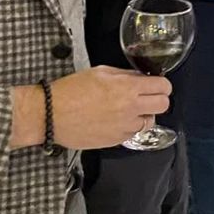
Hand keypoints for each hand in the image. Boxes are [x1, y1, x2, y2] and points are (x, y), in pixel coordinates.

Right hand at [39, 67, 172, 149]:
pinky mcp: (115, 140)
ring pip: (150, 122)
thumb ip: (125, 75)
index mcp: (128, 88)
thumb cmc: (70, 90)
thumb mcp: (100, 72)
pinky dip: (129, 128)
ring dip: (143, 115)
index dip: (162, 84)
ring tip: (129, 111)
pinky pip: (132, 134)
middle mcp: (130, 108)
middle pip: (164, 105)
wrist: (49, 114)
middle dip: (158, 99)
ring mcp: (124, 127)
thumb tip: (140, 77)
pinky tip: (115, 121)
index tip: (156, 85)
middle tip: (147, 97)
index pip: (163, 86)